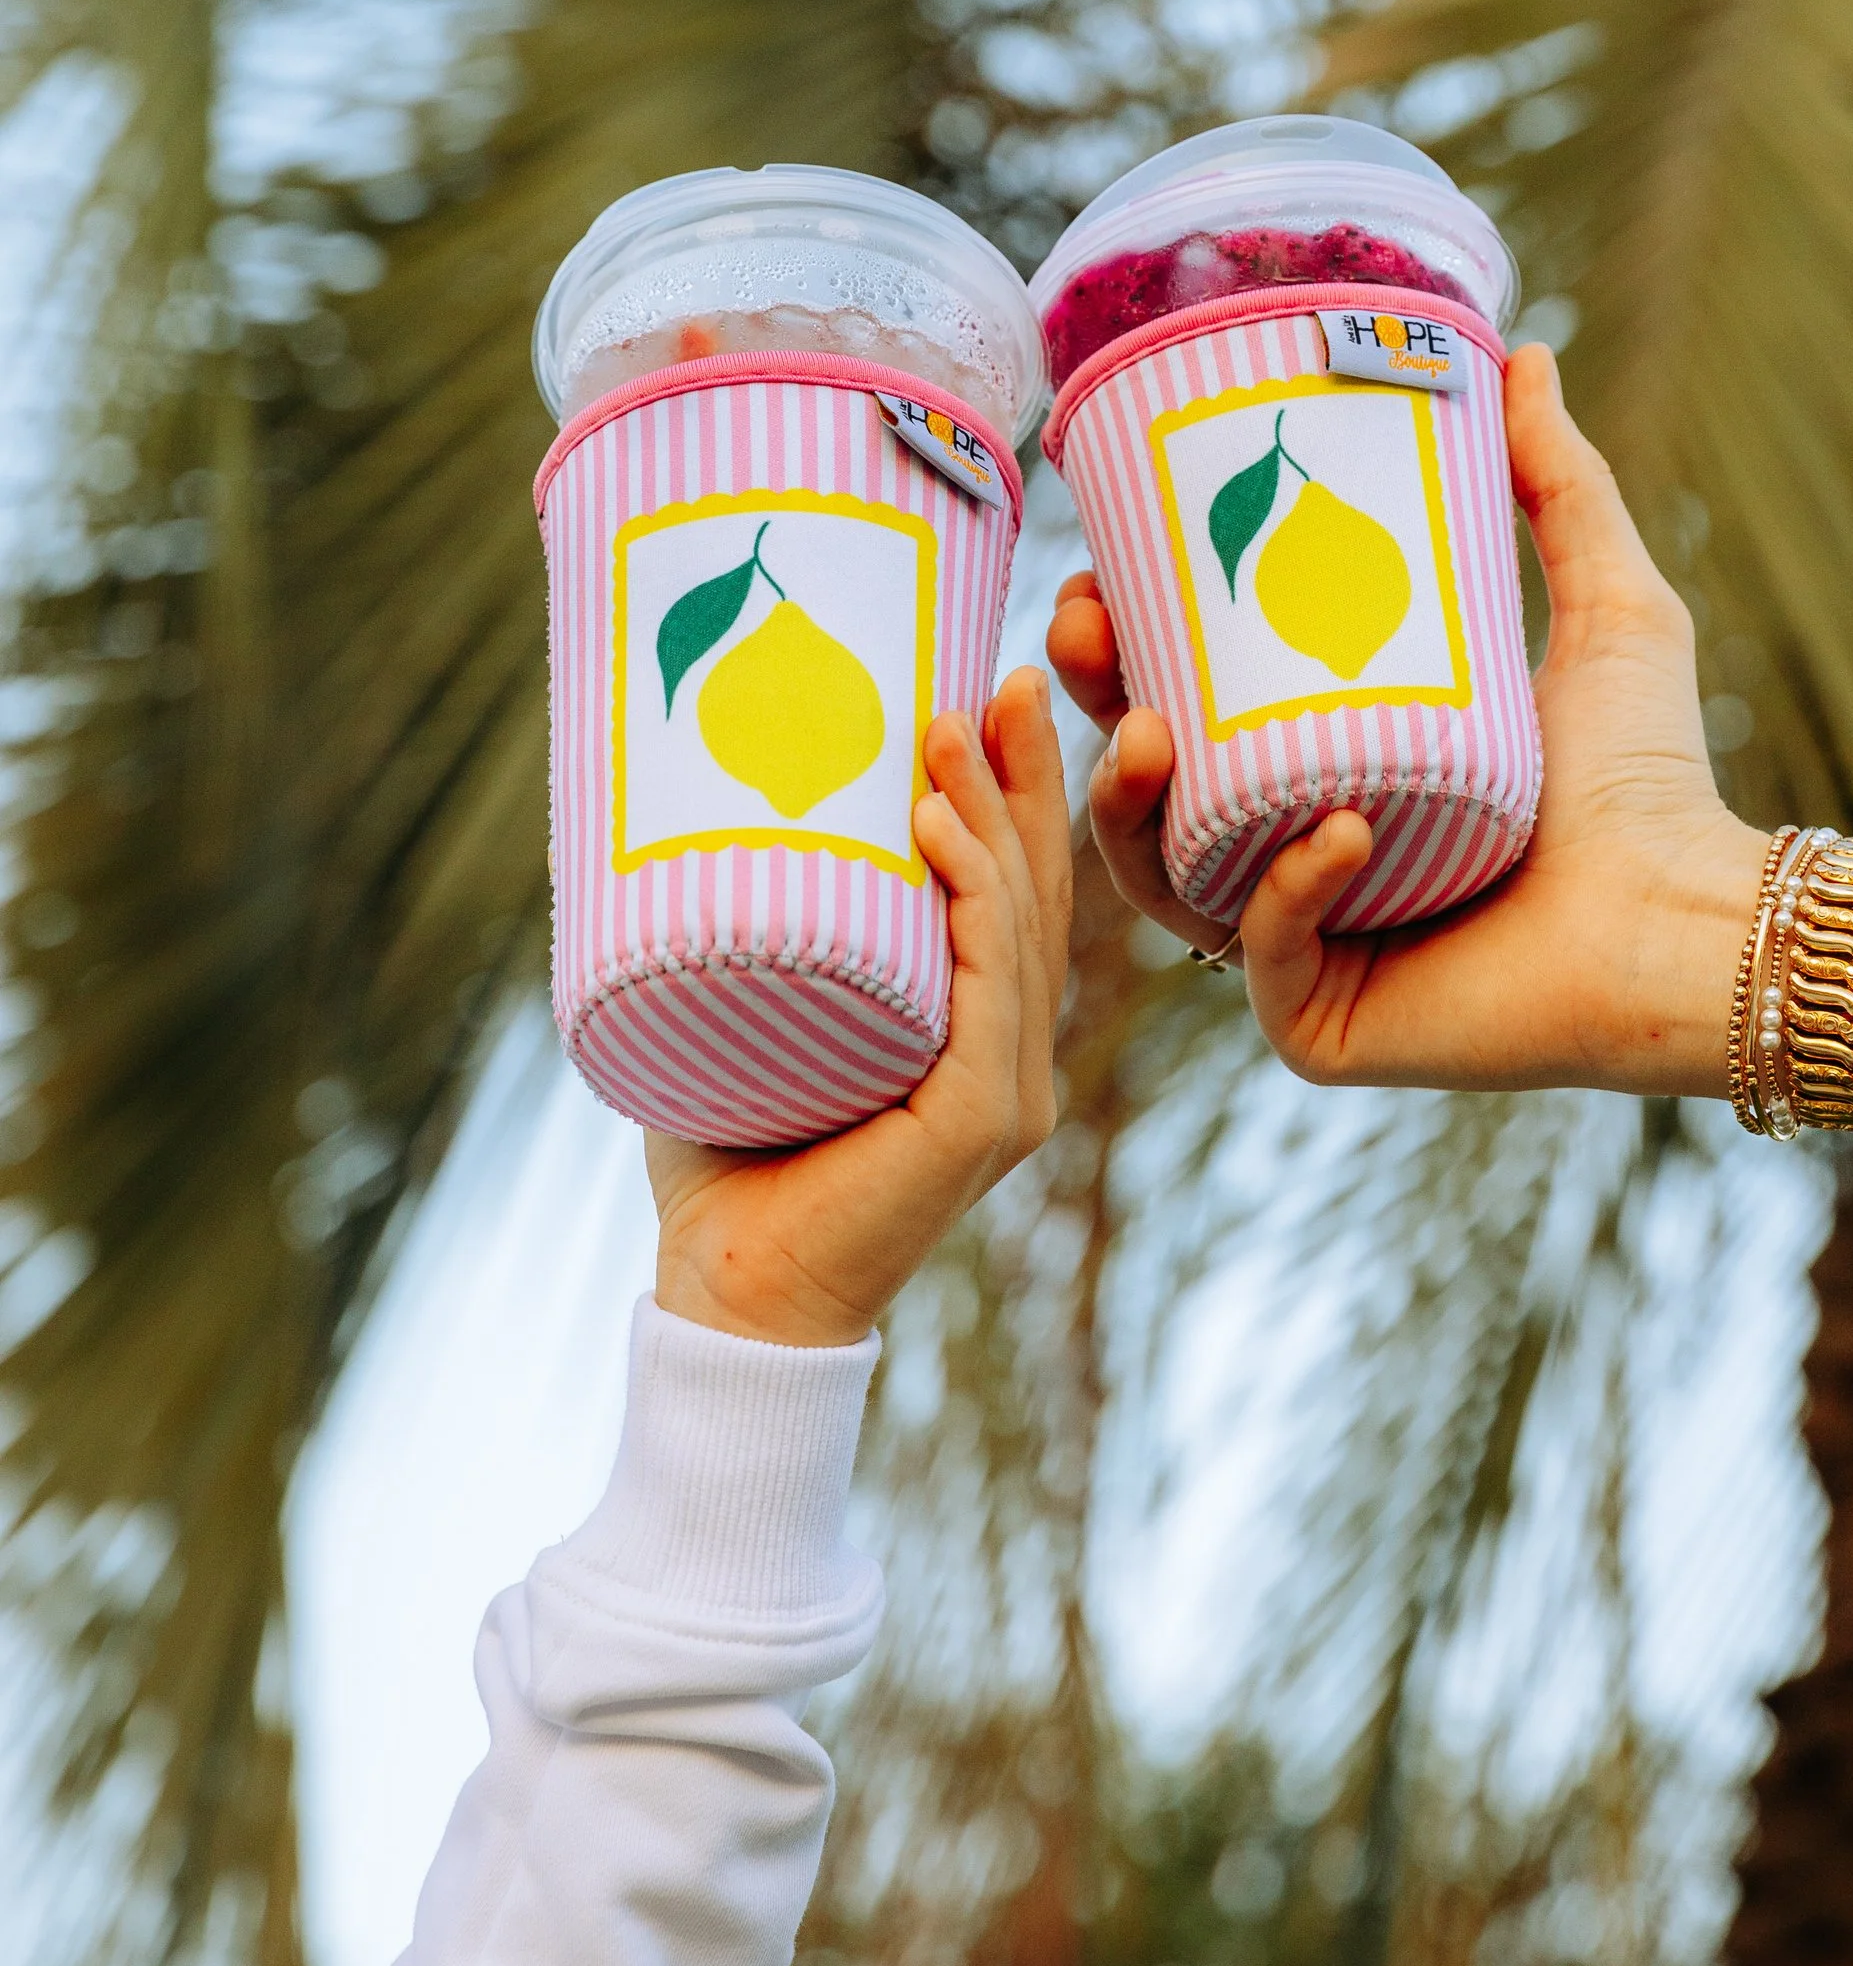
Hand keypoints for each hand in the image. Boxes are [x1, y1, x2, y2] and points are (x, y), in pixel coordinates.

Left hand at [648, 668, 1071, 1347]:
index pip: (1014, 896)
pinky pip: (993, 991)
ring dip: (985, 817)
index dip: (1016, 795)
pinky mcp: (982, 1123)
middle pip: (1035, 893)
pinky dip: (971, 901)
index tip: (994, 688)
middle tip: (999, 674)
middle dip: (1022, 778)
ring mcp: (1009, 1094)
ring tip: (943, 728)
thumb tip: (703, 804)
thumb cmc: (727, 1159)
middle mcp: (1013, 1061)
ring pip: (1017, 927)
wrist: (724, 1290)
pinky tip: (941, 832)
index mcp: (977, 1039)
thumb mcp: (759, 1020)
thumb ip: (763, 940)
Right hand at [1046, 345, 1769, 1096]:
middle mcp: (1296, 861)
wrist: (1691, 917)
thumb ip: (1562, 486)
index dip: (1126, 650)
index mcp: (1327, 772)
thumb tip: (1526, 351)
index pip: (1191, 711)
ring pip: (1164, 881)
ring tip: (1157, 735)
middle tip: (1085, 634)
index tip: (1098, 576)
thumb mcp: (1602, 604)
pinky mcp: (1325, 1024)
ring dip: (1130, 809)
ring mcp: (1301, 949)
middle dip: (1092, 714)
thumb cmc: (1654, 778)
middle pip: (1148, 793)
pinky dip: (1285, 892)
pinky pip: (1261, 957)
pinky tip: (1339, 833)